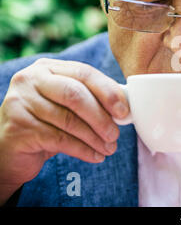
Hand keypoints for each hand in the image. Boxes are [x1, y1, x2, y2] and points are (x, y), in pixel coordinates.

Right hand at [0, 58, 129, 204]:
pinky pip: (59, 139)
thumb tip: (125, 108)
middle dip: (101, 116)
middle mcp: (30, 79)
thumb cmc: (47, 122)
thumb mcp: (66, 105)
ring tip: (109, 148)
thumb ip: (90, 98)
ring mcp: (20, 102)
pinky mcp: (17, 127)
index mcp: (48, 68)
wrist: (12, 148)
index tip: (124, 111)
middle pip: (75, 95)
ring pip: (68, 120)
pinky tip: (95, 156)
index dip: (107, 91)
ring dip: (94, 137)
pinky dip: (83, 150)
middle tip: (116, 134)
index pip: (84, 72)